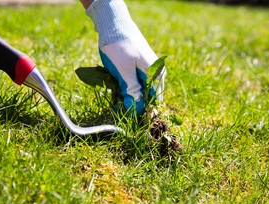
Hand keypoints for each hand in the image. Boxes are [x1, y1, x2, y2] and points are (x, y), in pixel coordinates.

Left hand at [86, 0, 164, 114]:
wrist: (112, 23)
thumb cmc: (118, 46)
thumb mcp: (123, 71)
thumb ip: (132, 90)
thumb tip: (137, 110)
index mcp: (156, 73)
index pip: (154, 99)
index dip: (142, 109)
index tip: (129, 115)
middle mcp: (155, 71)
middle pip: (148, 95)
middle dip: (134, 102)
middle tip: (119, 105)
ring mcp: (147, 68)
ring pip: (140, 89)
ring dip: (129, 94)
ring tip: (116, 95)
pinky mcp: (139, 66)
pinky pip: (135, 82)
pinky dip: (126, 86)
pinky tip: (116, 86)